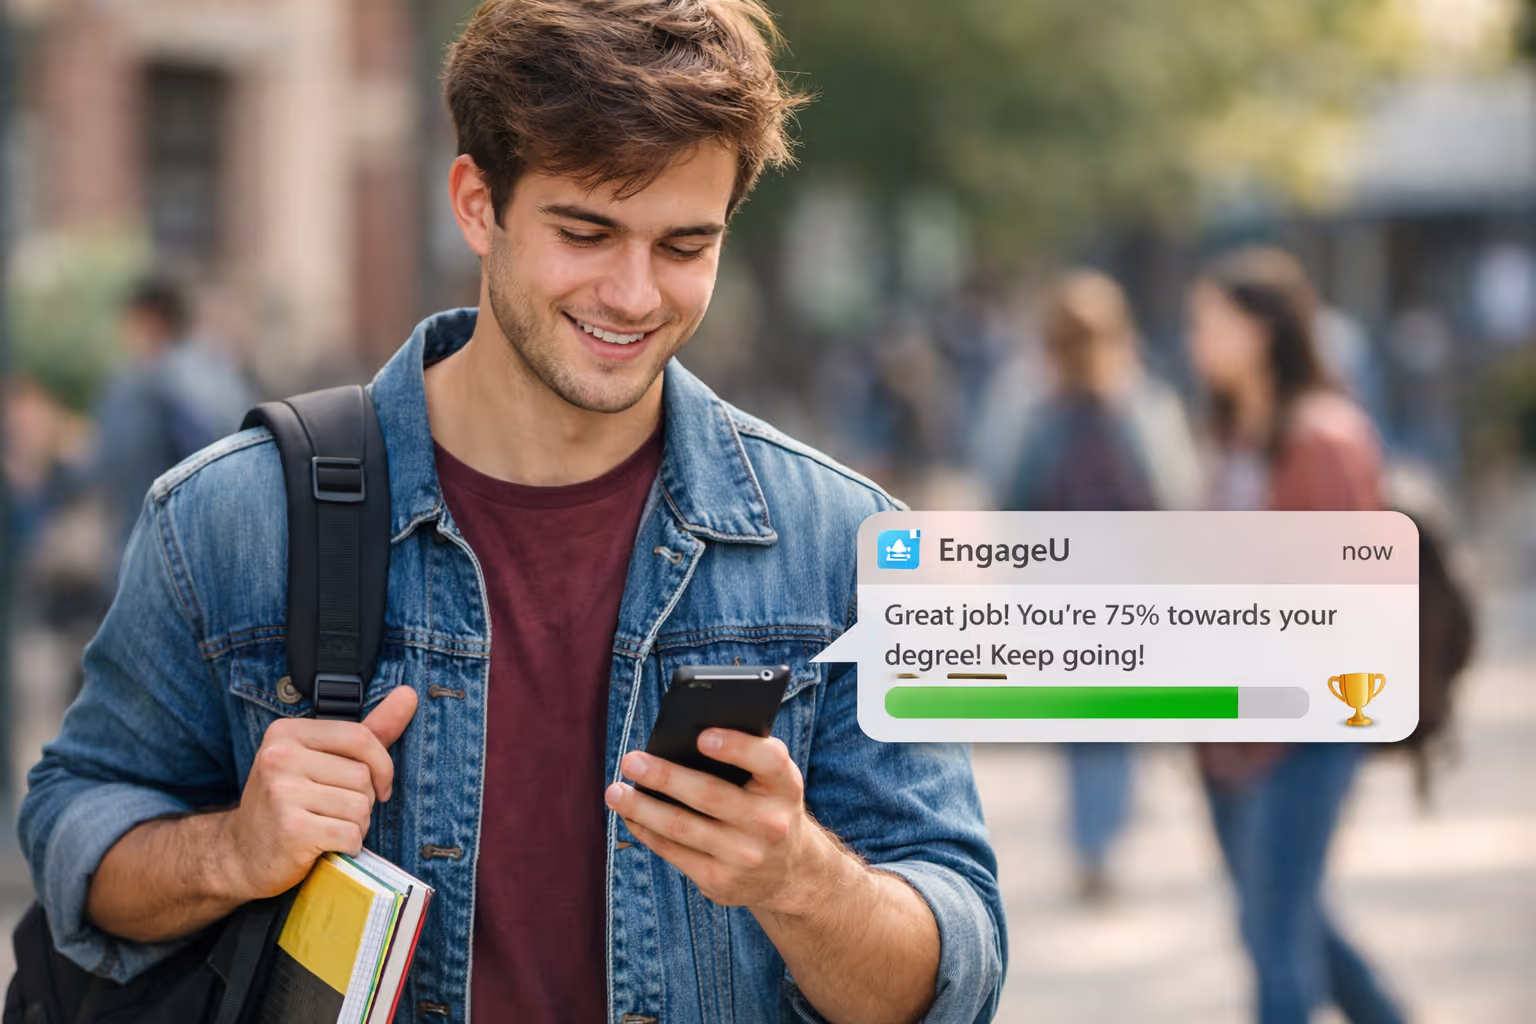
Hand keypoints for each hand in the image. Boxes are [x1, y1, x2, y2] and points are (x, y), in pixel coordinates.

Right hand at [219, 685, 417, 900]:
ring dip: (356, 825)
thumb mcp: (322, 758)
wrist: (240, 853)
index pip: (360, 737)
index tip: (380, 786)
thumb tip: (409, 694)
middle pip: (362, 777)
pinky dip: (349, 846)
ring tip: (329, 827)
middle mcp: (279, 757)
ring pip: (360, 807)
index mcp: (287, 732)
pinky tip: (327, 846)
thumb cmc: (288, 802)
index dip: (382, 766)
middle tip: (336, 812)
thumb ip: (369, 729)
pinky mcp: (291, 829)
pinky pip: (350, 834)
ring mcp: (282, 793)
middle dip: (364, 801)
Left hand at [604, 730, 844, 915]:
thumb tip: (683, 737)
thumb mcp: (774, 780)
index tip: (701, 736)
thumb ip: (747, 755)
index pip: (768, 761)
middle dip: (665, 777)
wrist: (789, 871)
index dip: (736, 747)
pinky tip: (630, 816)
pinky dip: (646, 831)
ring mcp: (744, 857)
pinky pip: (673, 852)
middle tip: (631, 761)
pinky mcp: (719, 881)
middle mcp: (770, 824)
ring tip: (615, 792)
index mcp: (786, 787)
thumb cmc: (769, 805)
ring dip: (641, 808)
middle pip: (710, 795)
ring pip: (682, 828)